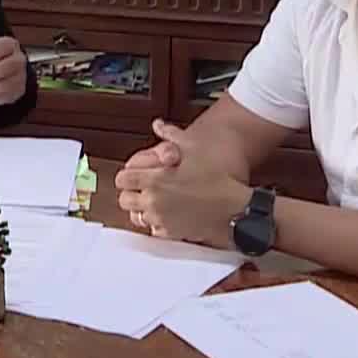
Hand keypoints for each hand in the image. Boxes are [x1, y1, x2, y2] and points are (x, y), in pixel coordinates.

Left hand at [114, 120, 250, 245]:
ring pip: (137, 217)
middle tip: (143, 189)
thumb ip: (171, 135)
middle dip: (132, 194)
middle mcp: (153, 201)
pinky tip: (169, 214)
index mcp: (154, 179)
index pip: (122, 179)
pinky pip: (154, 230)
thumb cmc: (218, 178)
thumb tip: (159, 124)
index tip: (135, 175)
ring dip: (143, 209)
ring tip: (157, 201)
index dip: (128, 176)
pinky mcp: (171, 233)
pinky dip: (158, 223)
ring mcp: (161, 219)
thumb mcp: (194, 147)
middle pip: (124, 200)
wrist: (236, 207)